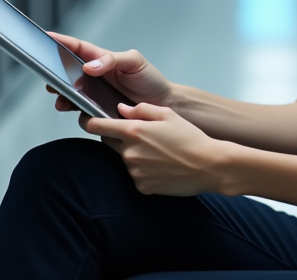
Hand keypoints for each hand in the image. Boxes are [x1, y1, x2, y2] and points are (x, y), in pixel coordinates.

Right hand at [44, 34, 172, 112]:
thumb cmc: (150, 79)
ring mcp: (95, 92)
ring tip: (58, 95)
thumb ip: (112, 60)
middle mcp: (96, 75)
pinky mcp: (98, 108)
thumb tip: (89, 66)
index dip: (61, 41)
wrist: (162, 105)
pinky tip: (70, 108)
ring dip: (61, 92)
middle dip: (55, 71)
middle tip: (46, 75)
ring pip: (71, 90)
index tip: (45, 37)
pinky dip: (72, 108)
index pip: (77, 47)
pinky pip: (80, 107)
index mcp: (103, 59)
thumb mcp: (134, 62)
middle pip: (68, 70)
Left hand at [84, 102, 233, 195]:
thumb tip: (122, 110)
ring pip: (124, 159)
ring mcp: (134, 172)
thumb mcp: (167, 114)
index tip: (87, 119)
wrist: (209, 166)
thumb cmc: (191, 138)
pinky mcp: (142, 187)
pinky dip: (144, 171)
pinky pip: (136, 176)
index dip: (88, 121)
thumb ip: (141, 109)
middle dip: (118, 137)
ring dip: (134, 154)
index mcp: (133, 131)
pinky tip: (162, 167)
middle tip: (141, 136)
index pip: (96, 125)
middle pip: (109, 142)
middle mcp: (129, 153)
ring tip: (159, 152)